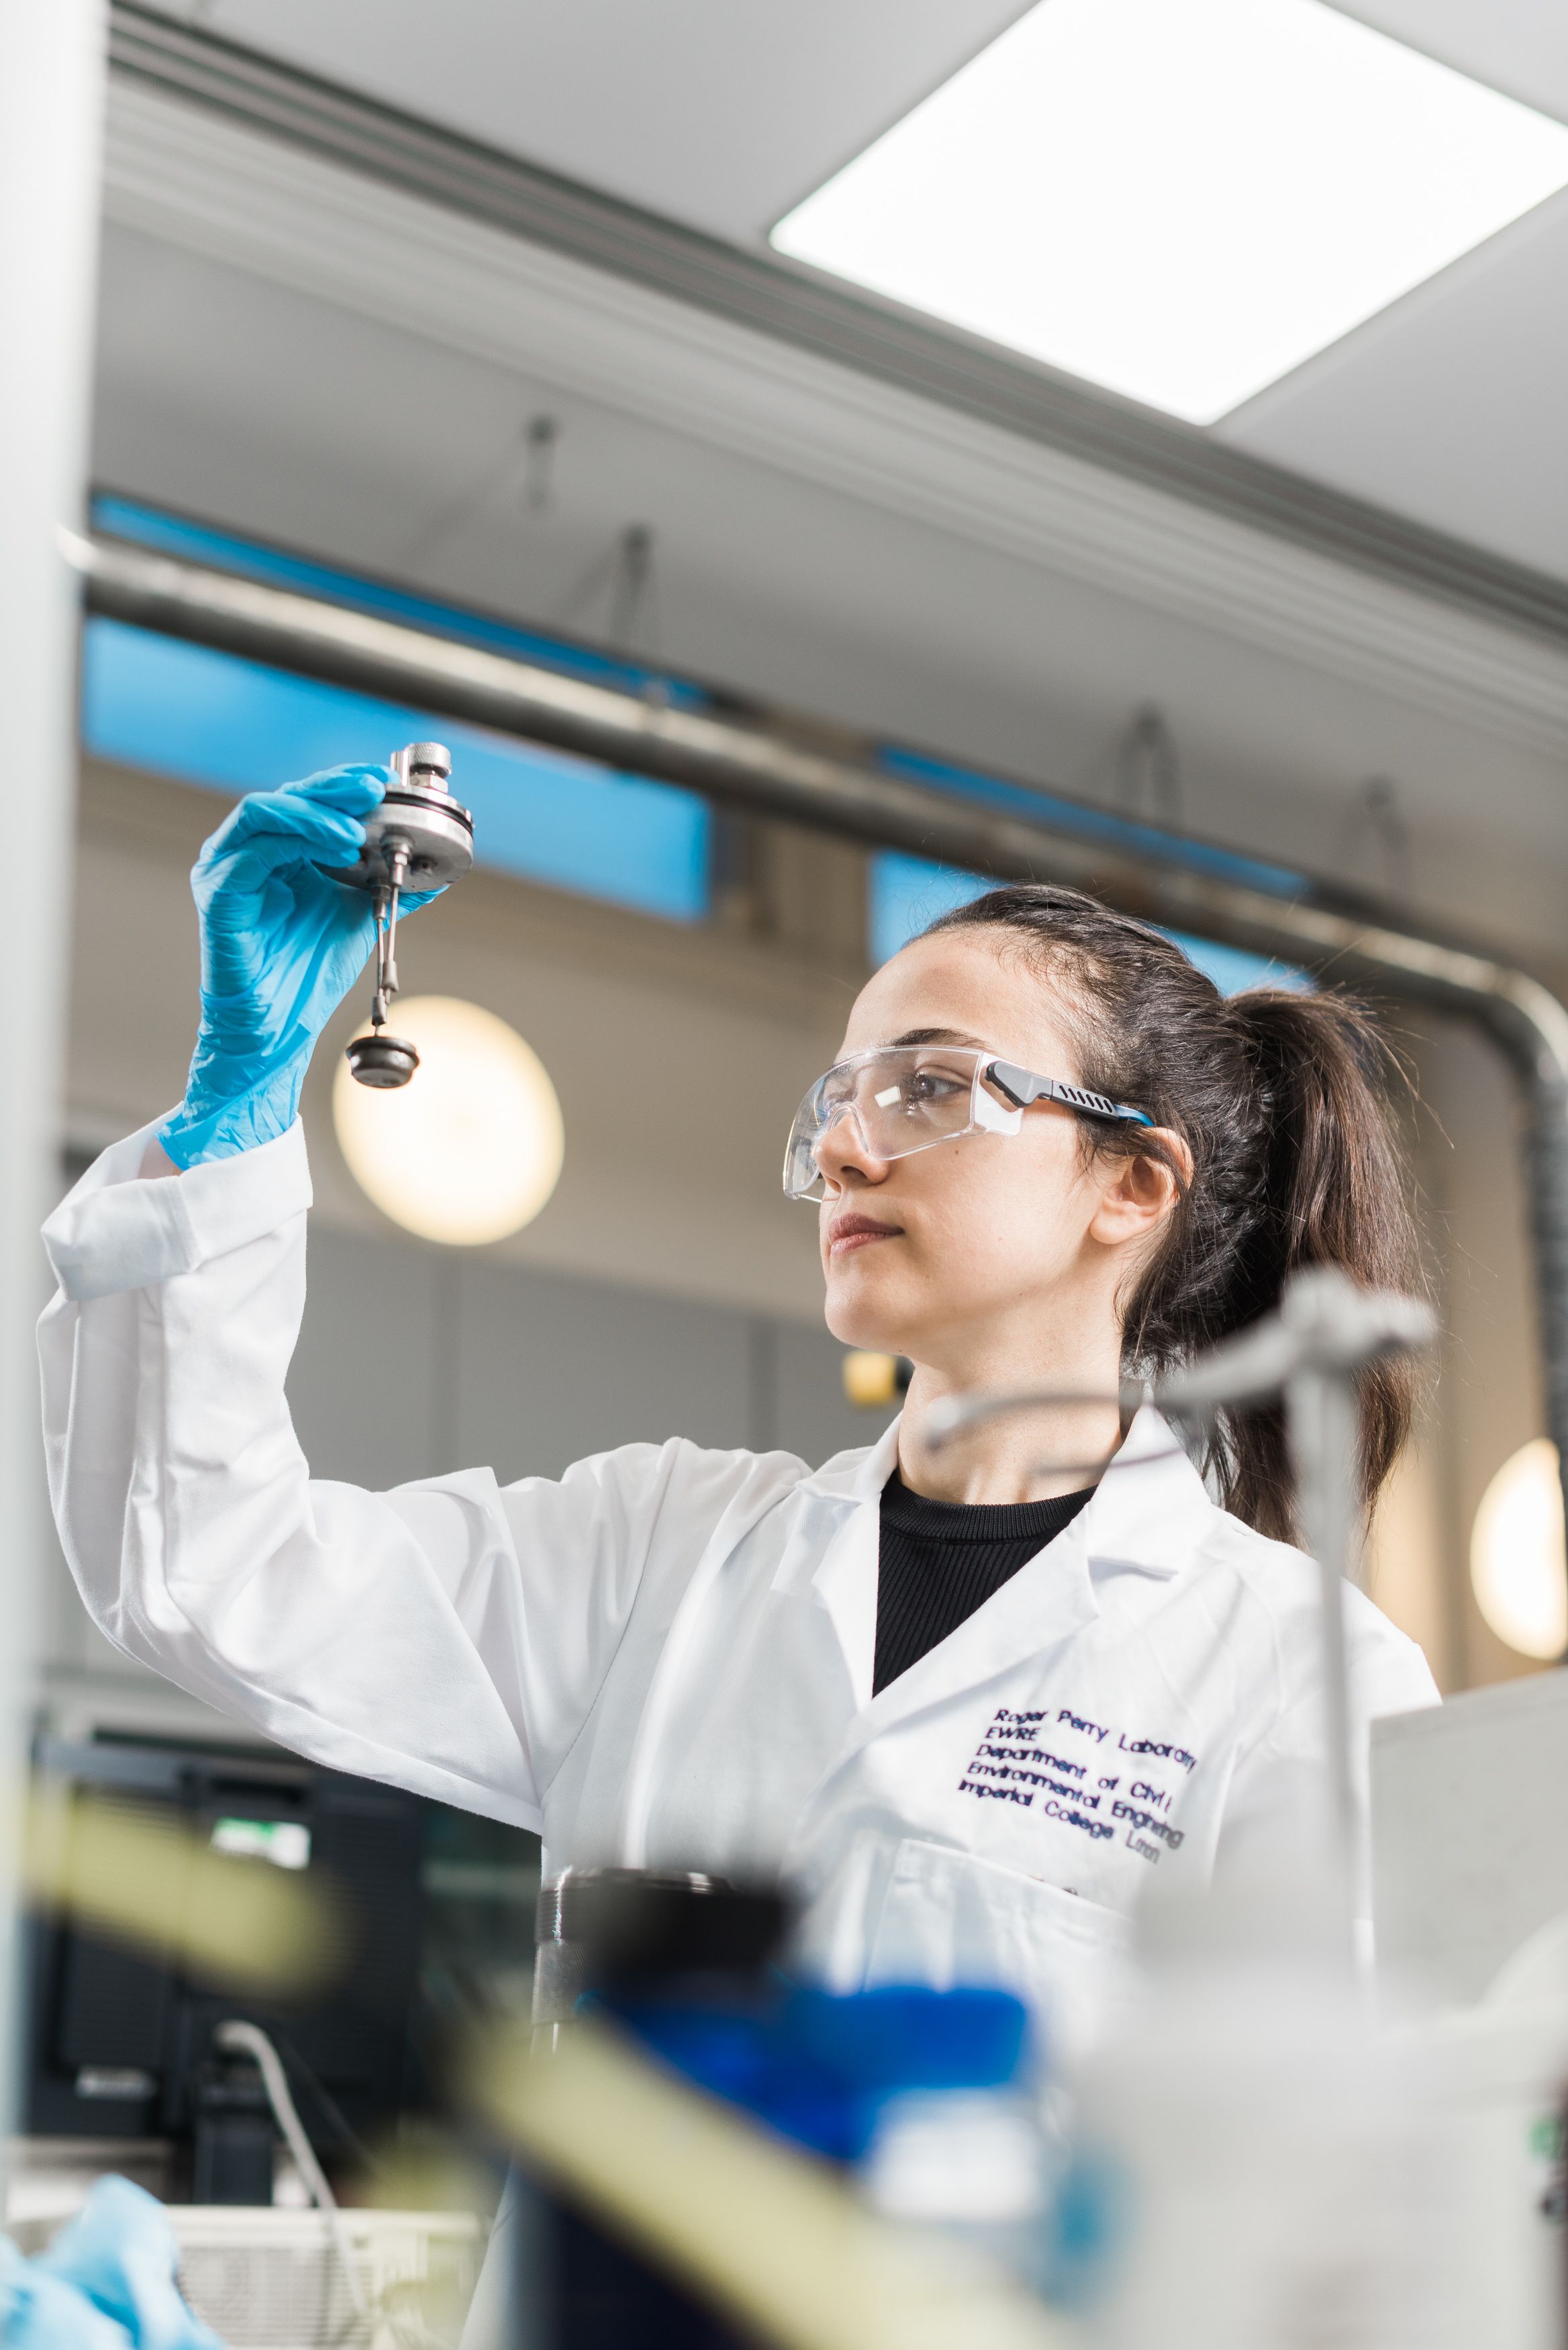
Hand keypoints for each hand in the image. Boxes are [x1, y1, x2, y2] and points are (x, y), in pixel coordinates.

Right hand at [159, 764, 437, 1167]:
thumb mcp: (362, 915)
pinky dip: (295, 839)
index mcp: (278, 853)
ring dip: (316, 812)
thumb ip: (390, 886)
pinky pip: (253, 852)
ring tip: (357, 829)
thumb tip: (436, 868)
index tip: (381, 779)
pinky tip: (335, 848)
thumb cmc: (309, 971)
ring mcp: (227, 871)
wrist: (280, 1027)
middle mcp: (247, 854)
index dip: (342, 785)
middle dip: (333, 789)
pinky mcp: (219, 895)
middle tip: (374, 787)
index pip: (306, 800)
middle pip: (286, 797)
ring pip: (265, 813)